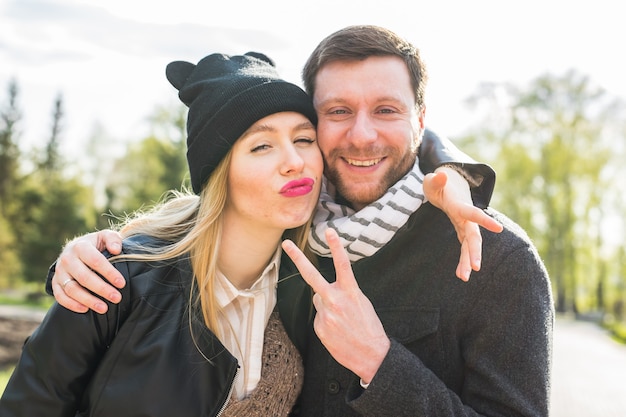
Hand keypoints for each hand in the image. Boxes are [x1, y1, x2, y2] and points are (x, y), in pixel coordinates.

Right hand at [51, 230, 124, 313]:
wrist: (76, 249)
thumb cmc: (95, 245)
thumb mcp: (105, 237)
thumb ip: (113, 239)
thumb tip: (116, 249)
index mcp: (80, 246)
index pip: (95, 261)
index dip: (109, 273)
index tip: (121, 283)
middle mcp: (67, 259)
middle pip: (84, 277)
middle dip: (102, 289)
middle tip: (117, 298)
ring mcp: (59, 272)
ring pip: (72, 289)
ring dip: (88, 300)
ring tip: (104, 308)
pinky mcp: (55, 283)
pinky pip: (60, 296)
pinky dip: (71, 304)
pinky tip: (85, 309)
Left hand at [282, 228, 389, 383]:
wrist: (371, 356)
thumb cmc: (369, 327)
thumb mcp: (362, 303)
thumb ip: (343, 293)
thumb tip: (322, 294)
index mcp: (351, 292)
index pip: (343, 264)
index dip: (336, 246)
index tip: (329, 230)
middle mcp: (336, 301)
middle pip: (312, 276)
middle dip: (298, 258)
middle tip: (286, 243)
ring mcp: (325, 314)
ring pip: (318, 300)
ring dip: (327, 307)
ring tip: (342, 321)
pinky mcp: (319, 327)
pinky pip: (319, 317)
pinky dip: (326, 321)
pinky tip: (338, 330)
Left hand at [424, 167, 502, 280]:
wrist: (451, 185)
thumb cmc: (439, 184)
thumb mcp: (433, 181)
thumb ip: (436, 179)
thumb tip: (440, 175)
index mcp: (459, 205)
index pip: (473, 213)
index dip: (484, 220)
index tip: (498, 228)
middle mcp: (466, 217)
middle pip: (474, 236)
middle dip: (474, 251)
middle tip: (476, 268)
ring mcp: (465, 225)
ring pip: (470, 245)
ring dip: (468, 261)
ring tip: (464, 278)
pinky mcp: (463, 232)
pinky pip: (465, 249)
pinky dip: (463, 261)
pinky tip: (460, 275)